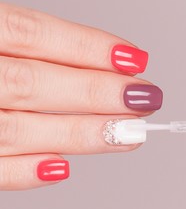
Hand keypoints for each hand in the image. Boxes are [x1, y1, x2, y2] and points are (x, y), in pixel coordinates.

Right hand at [0, 3, 161, 189]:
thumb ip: (27, 46)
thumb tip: (100, 64)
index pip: (33, 35)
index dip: (88, 47)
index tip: (136, 60)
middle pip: (33, 83)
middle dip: (96, 92)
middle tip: (144, 99)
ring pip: (19, 129)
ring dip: (81, 133)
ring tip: (128, 134)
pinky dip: (25, 172)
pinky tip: (63, 169)